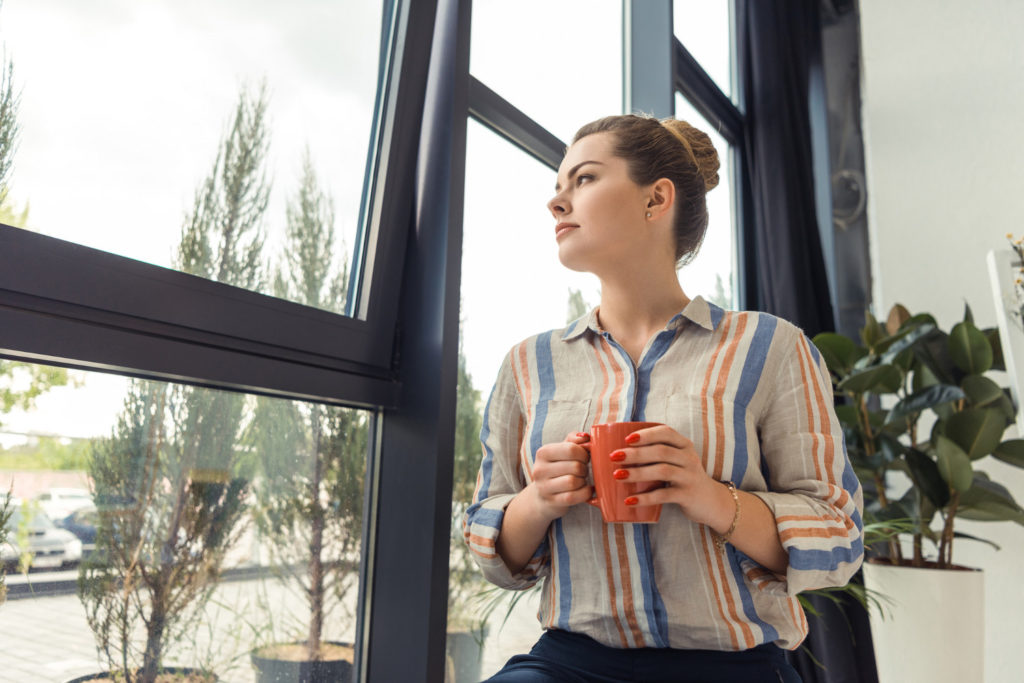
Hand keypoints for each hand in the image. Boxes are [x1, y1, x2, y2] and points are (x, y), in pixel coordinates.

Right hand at [527, 431, 593, 521]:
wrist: (543, 495)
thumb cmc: (557, 468)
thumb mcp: (561, 451)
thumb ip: (573, 440)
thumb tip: (586, 437)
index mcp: (543, 453)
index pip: (571, 449)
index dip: (584, 453)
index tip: (584, 457)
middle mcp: (540, 469)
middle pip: (575, 466)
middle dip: (585, 468)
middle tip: (583, 470)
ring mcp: (544, 487)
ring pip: (573, 482)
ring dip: (583, 481)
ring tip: (581, 480)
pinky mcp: (551, 502)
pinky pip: (574, 497)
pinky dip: (585, 493)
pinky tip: (586, 490)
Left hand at [610, 425, 734, 532]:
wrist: (711, 501)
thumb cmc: (684, 477)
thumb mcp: (677, 461)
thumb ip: (657, 454)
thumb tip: (619, 454)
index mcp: (684, 445)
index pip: (666, 433)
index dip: (646, 434)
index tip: (626, 439)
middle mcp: (689, 458)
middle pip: (661, 451)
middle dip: (636, 453)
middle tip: (614, 457)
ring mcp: (690, 477)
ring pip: (663, 471)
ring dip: (638, 473)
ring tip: (618, 475)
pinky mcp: (688, 495)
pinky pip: (664, 495)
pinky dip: (645, 498)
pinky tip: (630, 500)